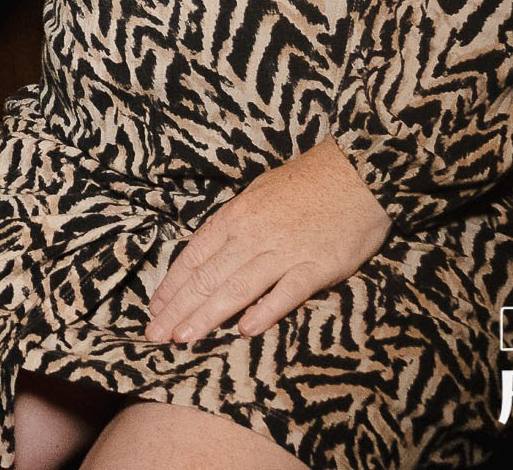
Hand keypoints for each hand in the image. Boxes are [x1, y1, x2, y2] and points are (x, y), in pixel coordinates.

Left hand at [145, 140, 390, 342]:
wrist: (356, 173)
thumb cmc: (306, 183)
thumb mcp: (257, 193)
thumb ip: (234, 225)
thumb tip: (208, 252)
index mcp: (235, 216)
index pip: (193, 257)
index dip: (171, 286)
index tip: (155, 309)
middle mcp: (252, 235)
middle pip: (206, 278)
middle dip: (178, 309)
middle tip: (155, 334)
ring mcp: (284, 252)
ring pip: (236, 289)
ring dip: (207, 317)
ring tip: (183, 339)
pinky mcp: (317, 267)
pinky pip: (286, 294)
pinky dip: (264, 312)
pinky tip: (244, 330)